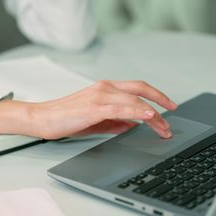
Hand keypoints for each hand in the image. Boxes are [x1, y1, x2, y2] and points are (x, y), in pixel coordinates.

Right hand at [0, 80, 176, 138]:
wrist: (42, 119)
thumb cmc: (66, 119)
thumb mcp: (97, 120)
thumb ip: (117, 121)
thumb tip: (136, 125)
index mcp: (106, 88)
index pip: (138, 87)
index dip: (156, 95)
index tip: (169, 106)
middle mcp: (105, 87)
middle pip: (141, 90)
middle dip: (161, 102)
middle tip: (173, 116)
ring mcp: (100, 96)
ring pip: (135, 101)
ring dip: (154, 115)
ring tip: (164, 128)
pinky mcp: (94, 107)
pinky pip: (122, 108)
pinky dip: (138, 112)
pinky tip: (149, 118)